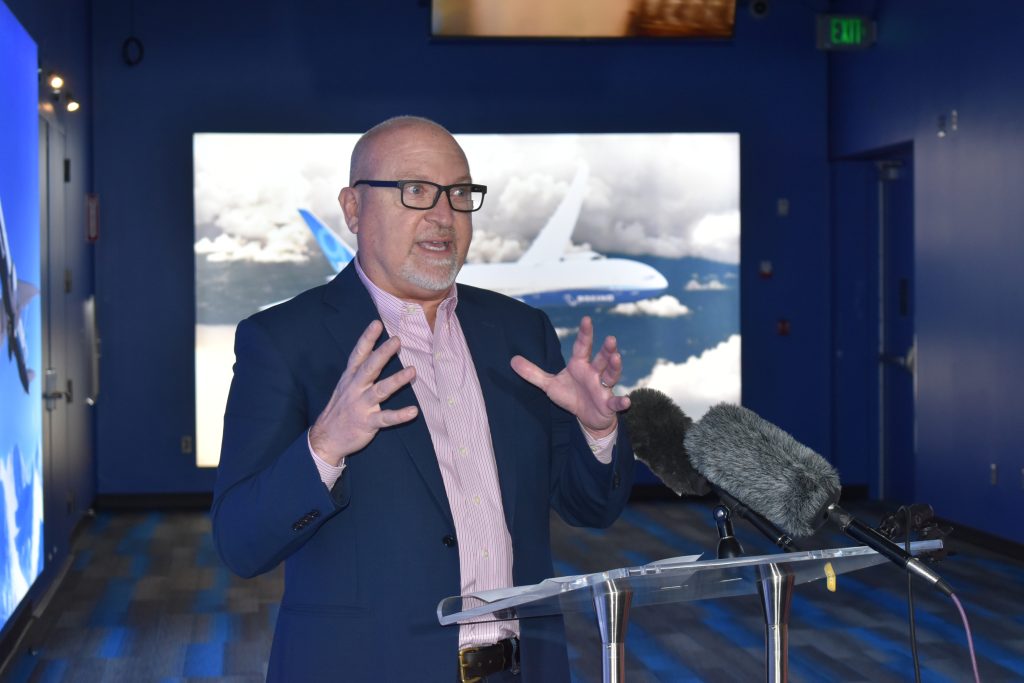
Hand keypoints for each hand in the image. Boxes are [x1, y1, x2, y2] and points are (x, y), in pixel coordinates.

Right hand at [309, 320, 417, 463]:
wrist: (326, 438)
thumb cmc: (340, 409)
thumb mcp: (346, 386)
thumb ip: (359, 371)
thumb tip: (376, 352)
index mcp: (350, 378)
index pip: (358, 355)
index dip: (367, 339)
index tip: (376, 324)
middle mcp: (355, 389)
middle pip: (369, 368)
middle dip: (383, 353)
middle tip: (397, 340)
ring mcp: (361, 406)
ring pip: (380, 390)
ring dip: (396, 380)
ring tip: (412, 371)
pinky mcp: (367, 422)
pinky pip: (385, 418)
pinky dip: (399, 415)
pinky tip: (413, 411)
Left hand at [510, 316, 629, 437]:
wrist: (588, 418)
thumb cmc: (571, 396)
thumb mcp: (549, 385)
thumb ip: (533, 373)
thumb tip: (512, 361)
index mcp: (580, 365)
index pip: (582, 346)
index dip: (585, 333)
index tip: (586, 319)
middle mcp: (594, 373)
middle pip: (602, 358)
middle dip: (607, 349)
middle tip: (611, 339)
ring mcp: (603, 388)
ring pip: (611, 375)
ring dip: (615, 367)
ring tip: (617, 358)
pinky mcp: (609, 404)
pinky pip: (616, 402)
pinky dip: (621, 401)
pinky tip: (626, 400)